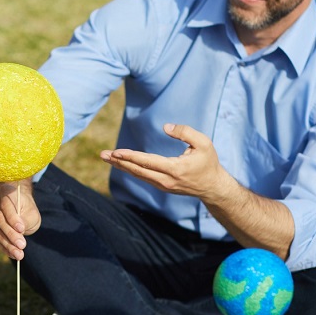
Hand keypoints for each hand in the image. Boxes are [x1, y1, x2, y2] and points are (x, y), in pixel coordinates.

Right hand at [0, 178, 39, 260]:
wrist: (18, 207)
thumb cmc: (26, 208)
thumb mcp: (32, 212)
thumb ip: (26, 219)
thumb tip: (19, 231)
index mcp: (5, 192)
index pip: (7, 206)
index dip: (13, 218)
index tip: (22, 229)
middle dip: (11, 234)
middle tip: (22, 245)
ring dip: (7, 244)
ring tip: (19, 254)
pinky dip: (3, 247)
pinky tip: (13, 254)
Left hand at [100, 123, 235, 199]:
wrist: (212, 187)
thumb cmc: (208, 162)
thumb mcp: (204, 144)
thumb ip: (186, 132)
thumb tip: (166, 127)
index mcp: (175, 169)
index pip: (148, 162)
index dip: (131, 157)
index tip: (116, 152)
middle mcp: (166, 180)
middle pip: (138, 170)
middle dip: (119, 162)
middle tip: (102, 154)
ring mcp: (162, 185)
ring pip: (138, 175)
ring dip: (121, 166)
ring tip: (106, 157)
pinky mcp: (161, 186)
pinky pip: (142, 177)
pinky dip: (129, 169)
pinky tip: (119, 163)